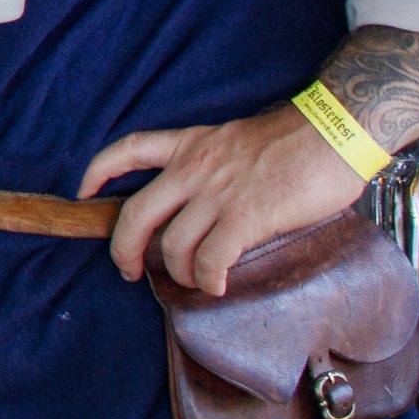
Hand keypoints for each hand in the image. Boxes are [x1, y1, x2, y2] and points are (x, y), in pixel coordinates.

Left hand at [79, 105, 364, 294]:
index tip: (84, 191)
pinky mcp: (245, 217)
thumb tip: (210, 204)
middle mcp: (193, 168)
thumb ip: (215, 168)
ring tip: (196, 281)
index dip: (98, 171)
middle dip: (123, 249)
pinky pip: (210, 260)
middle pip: (136, 214)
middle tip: (129, 271)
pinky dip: (210, 280)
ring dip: (179, 273)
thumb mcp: (238, 140)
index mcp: (191, 143)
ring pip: (172, 245)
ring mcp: (216, 194)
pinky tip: (218, 286)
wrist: (334, 132)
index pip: (129, 150)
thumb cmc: (299, 139)